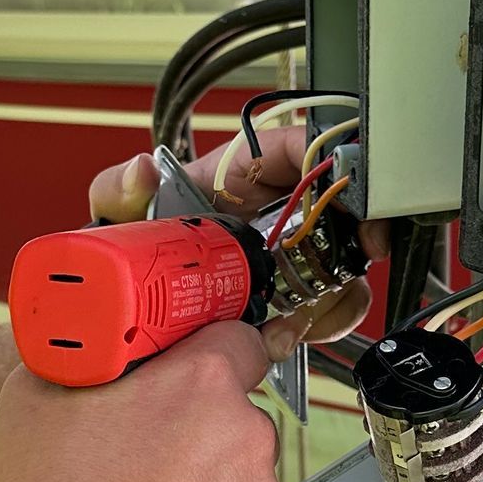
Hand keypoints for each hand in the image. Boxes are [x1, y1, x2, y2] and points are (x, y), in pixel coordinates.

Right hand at [0, 324, 285, 481]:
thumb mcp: (34, 401)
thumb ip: (82, 363)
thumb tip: (90, 356)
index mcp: (198, 386)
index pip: (236, 338)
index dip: (206, 351)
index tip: (187, 365)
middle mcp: (243, 441)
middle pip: (233, 416)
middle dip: (194, 429)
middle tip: (139, 456)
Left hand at [88, 128, 376, 350]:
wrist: (129, 307)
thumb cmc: (129, 248)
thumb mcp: (119, 216)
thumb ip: (118, 191)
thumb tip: (140, 170)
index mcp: (242, 172)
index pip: (304, 148)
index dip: (336, 163)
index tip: (351, 192)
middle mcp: (274, 209)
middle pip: (341, 207)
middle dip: (360, 231)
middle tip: (364, 252)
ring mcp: (287, 254)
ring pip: (344, 261)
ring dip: (341, 287)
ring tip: (310, 310)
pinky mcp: (289, 296)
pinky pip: (327, 303)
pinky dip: (323, 320)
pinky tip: (294, 332)